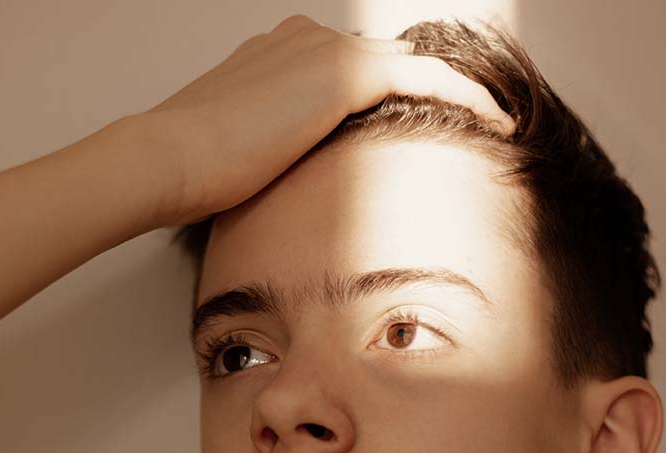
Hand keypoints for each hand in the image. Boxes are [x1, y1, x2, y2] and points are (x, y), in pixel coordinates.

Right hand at [136, 14, 515, 227]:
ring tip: (493, 124)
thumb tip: (287, 199)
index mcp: (278, 56)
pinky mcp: (344, 72)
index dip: (388, 98)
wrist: (171, 158)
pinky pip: (426, 78)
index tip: (417, 131)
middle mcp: (305, 40)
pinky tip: (494, 122)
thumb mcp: (243, 159)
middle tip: (470, 123)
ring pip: (412, 65)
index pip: (350, 70)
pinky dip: (464, 96)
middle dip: (429, 90)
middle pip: (387, 59)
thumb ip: (274, 158)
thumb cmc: (197, 174)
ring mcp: (323, 49)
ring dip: (455, 93)